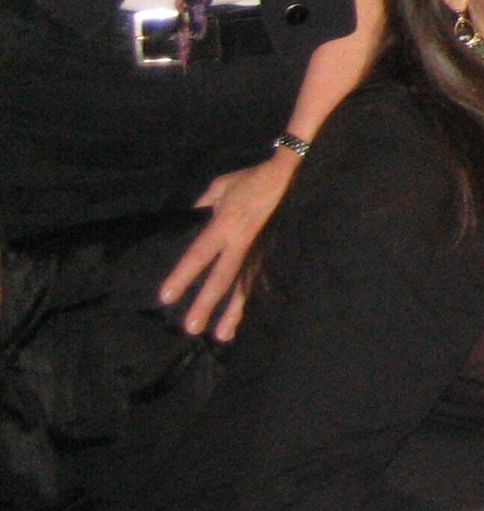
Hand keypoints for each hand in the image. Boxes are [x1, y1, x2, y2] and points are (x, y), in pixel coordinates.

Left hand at [159, 147, 299, 339]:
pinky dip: (249, 301)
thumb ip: (203, 205)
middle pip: (222, 278)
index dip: (183, 276)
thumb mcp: (221, 185)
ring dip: (232, 312)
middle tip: (191, 328)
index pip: (199, 254)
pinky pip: (257, 281)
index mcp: (224, 224)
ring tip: (221, 335)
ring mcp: (259, 250)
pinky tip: (240, 319)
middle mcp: (241, 242)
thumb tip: (191, 220)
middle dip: (206, 304)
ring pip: (244, 286)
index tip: (166, 297)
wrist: (290, 175)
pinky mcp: (271, 253)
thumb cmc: (253, 178)